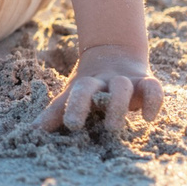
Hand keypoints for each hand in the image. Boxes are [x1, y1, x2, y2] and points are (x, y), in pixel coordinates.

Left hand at [38, 43, 163, 133]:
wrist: (113, 53)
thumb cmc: (90, 85)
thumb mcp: (72, 94)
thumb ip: (56, 113)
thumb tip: (32, 132)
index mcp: (87, 84)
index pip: (81, 92)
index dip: (76, 107)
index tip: (73, 125)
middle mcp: (107, 81)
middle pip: (105, 88)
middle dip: (107, 106)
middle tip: (107, 129)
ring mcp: (127, 80)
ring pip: (125, 87)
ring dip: (121, 105)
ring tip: (115, 127)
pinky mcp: (146, 82)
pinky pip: (154, 88)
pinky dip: (153, 101)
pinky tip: (148, 118)